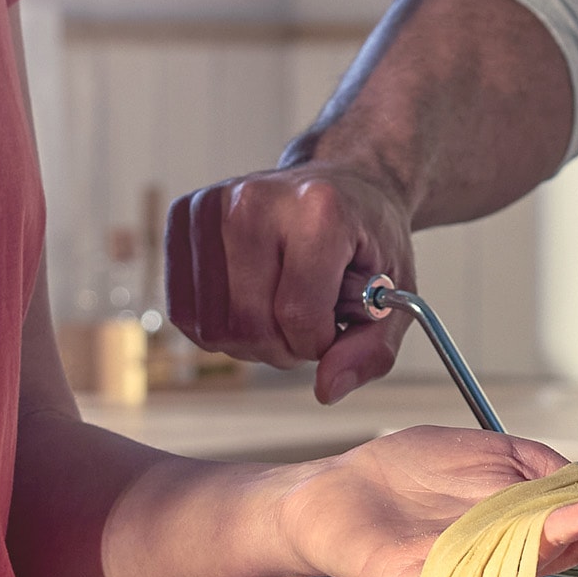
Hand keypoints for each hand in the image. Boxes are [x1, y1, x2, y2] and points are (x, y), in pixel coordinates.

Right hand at [164, 162, 415, 402]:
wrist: (342, 186)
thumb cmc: (367, 242)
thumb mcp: (395, 298)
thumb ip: (371, 351)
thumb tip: (326, 390)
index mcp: (319, 211)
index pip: (298, 316)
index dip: (318, 343)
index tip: (334, 326)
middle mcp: (256, 200)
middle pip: (249, 325)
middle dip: (283, 347)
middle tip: (308, 323)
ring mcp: (211, 205)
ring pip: (213, 327)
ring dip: (250, 341)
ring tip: (279, 311)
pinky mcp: (182, 216)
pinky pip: (184, 311)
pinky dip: (219, 326)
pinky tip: (249, 303)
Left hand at [282, 426, 577, 576]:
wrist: (332, 496)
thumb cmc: (409, 477)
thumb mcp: (494, 457)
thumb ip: (548, 476)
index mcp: (540, 517)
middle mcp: (521, 549)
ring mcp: (483, 567)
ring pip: (552, 552)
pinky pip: (487, 570)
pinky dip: (527, 550)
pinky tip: (564, 529)